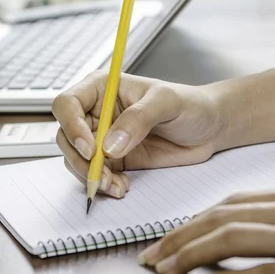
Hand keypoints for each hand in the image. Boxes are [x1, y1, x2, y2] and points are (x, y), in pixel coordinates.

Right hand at [51, 71, 224, 198]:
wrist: (208, 128)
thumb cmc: (189, 104)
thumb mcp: (167, 103)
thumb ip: (138, 119)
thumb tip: (110, 145)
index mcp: (101, 88)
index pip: (67, 104)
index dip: (72, 127)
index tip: (91, 149)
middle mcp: (95, 112)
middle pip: (66, 136)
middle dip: (80, 160)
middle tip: (101, 174)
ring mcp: (101, 137)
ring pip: (76, 159)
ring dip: (90, 176)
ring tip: (115, 184)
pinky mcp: (112, 160)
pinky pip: (94, 175)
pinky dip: (103, 185)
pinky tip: (122, 185)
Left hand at [138, 184, 274, 273]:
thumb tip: (234, 227)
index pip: (230, 203)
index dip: (192, 220)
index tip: (166, 237)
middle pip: (223, 217)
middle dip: (180, 236)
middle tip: (152, 255)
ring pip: (235, 237)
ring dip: (191, 253)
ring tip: (165, 268)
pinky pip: (265, 273)